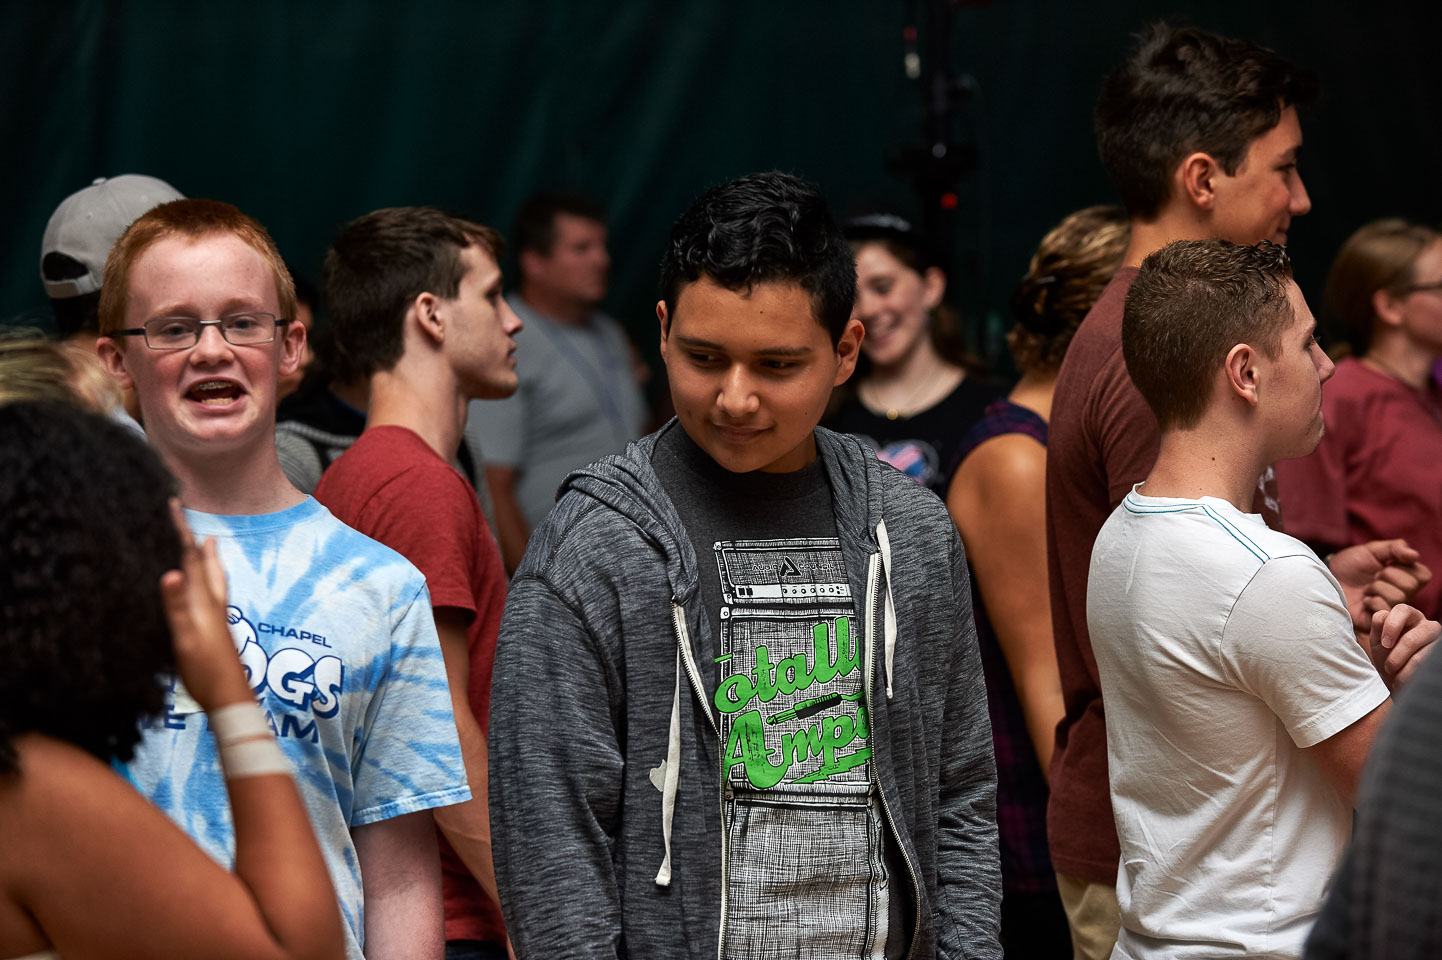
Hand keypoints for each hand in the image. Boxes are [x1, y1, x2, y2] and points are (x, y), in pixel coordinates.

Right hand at [159, 500, 251, 710]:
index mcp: (204, 601)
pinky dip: (209, 581)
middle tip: (191, 518)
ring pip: (214, 578)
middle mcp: (213, 604)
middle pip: (205, 563)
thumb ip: (177, 606)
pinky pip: (213, 595)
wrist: (230, 698)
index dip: (181, 530)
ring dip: (208, 558)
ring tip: (210, 544)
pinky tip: (209, 591)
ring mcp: (218, 617)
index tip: (173, 505)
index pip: (191, 557)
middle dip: (197, 540)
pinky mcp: (217, 630)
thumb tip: (169, 571)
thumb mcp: (185, 637)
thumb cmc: (206, 670)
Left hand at [1328, 539, 1431, 631]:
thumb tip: (1415, 555)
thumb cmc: (1349, 565)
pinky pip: (1385, 611)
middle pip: (1410, 586)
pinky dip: (1371, 602)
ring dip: (1376, 588)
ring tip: (1365, 589)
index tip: (1386, 564)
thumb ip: (1394, 548)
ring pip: (1397, 598)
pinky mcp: (1378, 620)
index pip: (1423, 575)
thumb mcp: (1371, 550)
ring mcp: (1391, 608)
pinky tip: (1363, 601)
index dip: (1403, 567)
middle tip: (1373, 577)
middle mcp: (1403, 595)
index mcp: (1405, 578)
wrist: (1326, 578)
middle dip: (1386, 576)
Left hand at [1367, 603, 1438, 689]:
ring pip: (1421, 657)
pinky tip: (1407, 679)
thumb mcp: (1378, 639)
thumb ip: (1378, 625)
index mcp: (1408, 616)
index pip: (1402, 610)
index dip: (1391, 627)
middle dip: (1397, 657)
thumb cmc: (1386, 654)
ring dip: (1405, 670)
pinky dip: (1413, 675)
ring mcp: (1437, 640)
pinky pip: (1428, 665)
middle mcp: (1426, 625)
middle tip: (1389, 667)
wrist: (1397, 677)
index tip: (1385, 644)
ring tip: (1396, 677)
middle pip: (1412, 639)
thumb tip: (1383, 616)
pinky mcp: (1439, 655)